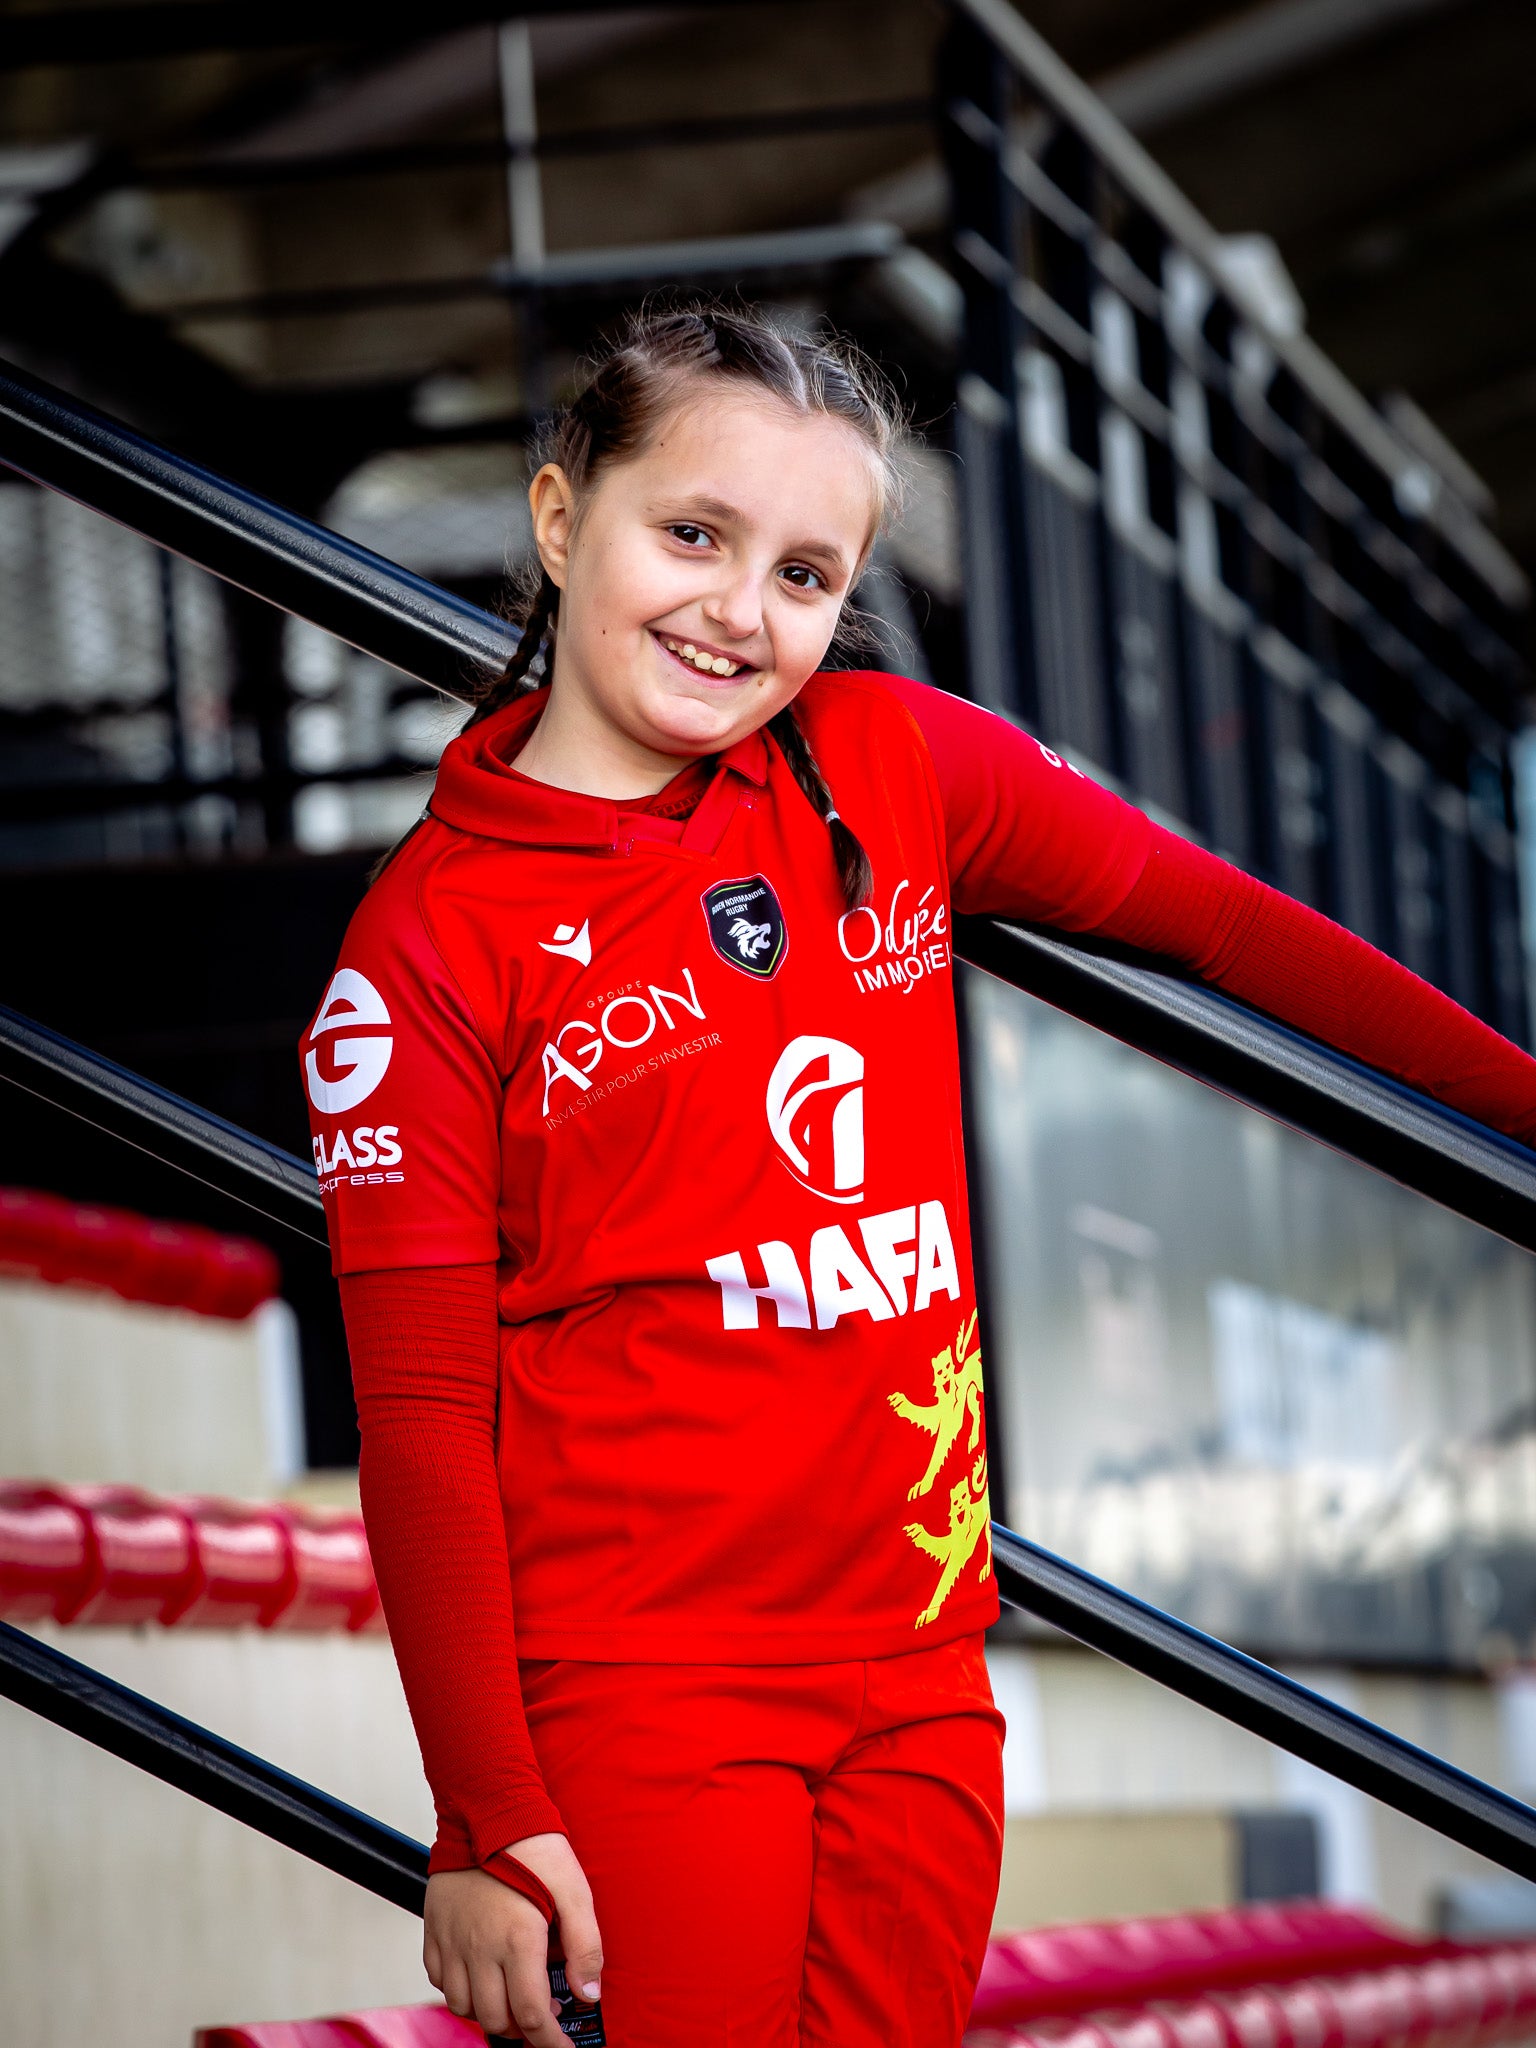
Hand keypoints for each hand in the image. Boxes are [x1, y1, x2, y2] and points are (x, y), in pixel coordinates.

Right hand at [424, 1831, 602, 2044]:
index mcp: (518, 1940)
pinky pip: (439, 1980)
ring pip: (463, 2005)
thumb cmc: (535, 1848)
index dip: (549, 2041)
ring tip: (509, 1995)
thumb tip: (588, 1994)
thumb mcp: (576, 1891)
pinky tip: (479, 1974)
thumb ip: (586, 1945)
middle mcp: (480, 1948)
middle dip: (521, 2028)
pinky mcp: (434, 1929)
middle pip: (495, 2019)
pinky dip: (459, 1989)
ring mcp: (452, 1940)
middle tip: (540, 2015)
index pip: (530, 2015)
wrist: (487, 1809)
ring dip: (488, 2011)